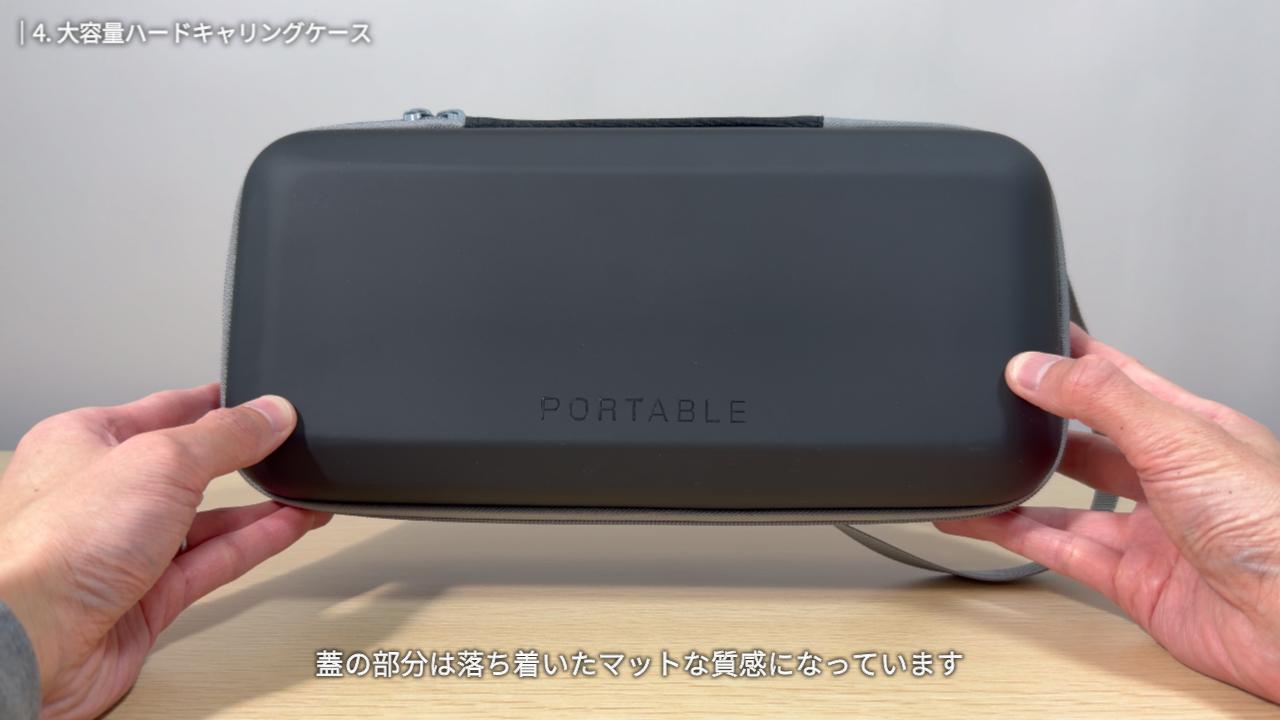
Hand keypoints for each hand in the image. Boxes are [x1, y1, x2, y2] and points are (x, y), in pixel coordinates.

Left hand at [0, 384, 330, 718]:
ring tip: (304, 489)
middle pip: (186, 468)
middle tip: (288, 444)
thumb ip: (225, 435)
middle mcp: (100, 496)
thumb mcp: (161, 460)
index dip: (213, 403)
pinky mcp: (146, 598)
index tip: (257, 400)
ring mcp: (123, 550)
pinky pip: (213, 562)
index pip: (162, 411)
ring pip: (205, 520)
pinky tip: (289, 525)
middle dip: (240, 459)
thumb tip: (271, 413)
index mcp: (83, 442)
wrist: (35, 641)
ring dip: (259, 507)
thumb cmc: (57, 548)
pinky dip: (255, 543)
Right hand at [936, 324, 1279, 701]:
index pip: (1123, 381)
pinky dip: (1016, 535)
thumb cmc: (1273, 524)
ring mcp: (1153, 532)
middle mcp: (1173, 479)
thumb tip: (1035, 367)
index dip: (1076, 360)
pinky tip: (983, 520)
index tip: (1030, 341)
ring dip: (1021, 486)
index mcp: (1195, 429)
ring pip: (1068, 501)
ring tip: (975, 466)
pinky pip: (1061, 551)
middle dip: (1043, 424)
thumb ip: (1100, 398)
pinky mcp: (1133, 581)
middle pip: (1090, 442)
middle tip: (993, 403)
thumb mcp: (1178, 435)